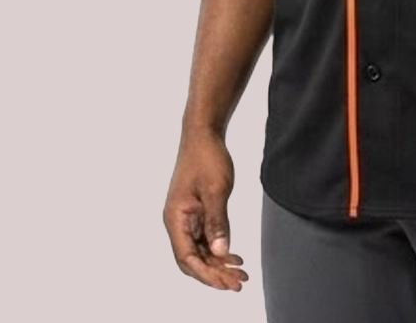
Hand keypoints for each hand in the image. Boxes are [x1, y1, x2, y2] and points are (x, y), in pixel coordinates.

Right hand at [163, 128, 248, 291]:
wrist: (203, 134)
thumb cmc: (206, 157)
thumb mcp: (216, 189)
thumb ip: (217, 222)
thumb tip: (220, 252)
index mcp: (175, 218)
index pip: (187, 258)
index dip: (207, 274)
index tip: (228, 283)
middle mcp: (177, 222)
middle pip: (192, 259)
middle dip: (214, 273)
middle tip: (238, 282)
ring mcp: (185, 218)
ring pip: (199, 251)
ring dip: (217, 263)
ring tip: (239, 273)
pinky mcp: (195, 212)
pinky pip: (204, 239)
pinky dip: (218, 249)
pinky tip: (233, 256)